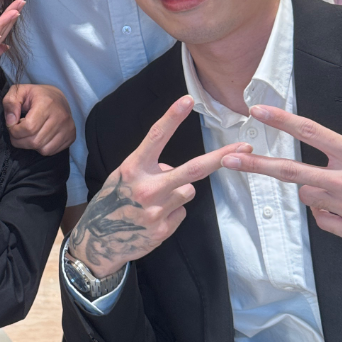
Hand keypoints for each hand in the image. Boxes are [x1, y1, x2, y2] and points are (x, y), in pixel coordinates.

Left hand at [3, 82, 75, 155]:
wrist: (58, 97)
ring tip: (29, 133)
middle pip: (34, 141)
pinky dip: (40, 148)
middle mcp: (60, 116)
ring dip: (30, 145)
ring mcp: (67, 128)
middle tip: (17, 132)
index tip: (12, 125)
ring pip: (42, 149)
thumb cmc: (36, 96)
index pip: (28, 128)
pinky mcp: (71, 136)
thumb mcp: (19, 92)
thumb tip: (10, 122)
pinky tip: (38, 136)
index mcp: (47, 103)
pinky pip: (51, 151)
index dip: (14, 130)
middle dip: (20, 140)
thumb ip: (10, 103)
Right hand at [69, 97, 251, 277]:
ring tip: (154, 202)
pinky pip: (182, 212)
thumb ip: (148, 168)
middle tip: (244, 148)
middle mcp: (146, 188)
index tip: (188, 100)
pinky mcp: (163, 229)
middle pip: (192, 169)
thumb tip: (174, 169)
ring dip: (178, 193)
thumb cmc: (112, 203)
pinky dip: (172, 212)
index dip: (172, 118)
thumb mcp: (122, 178)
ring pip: (188, 191)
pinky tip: (154, 218)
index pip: (155, 138)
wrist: (97, 241)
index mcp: (133, 169)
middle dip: (220, 157)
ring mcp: (156, 211)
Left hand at [220, 104, 341, 253]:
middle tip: (229, 160)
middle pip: (292, 172)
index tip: (258, 111)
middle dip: (257, 166)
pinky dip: (328, 213)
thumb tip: (331, 160)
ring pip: (308, 196)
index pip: (313, 132)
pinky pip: (322, 219)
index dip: (282, 121)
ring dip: (313, 191)